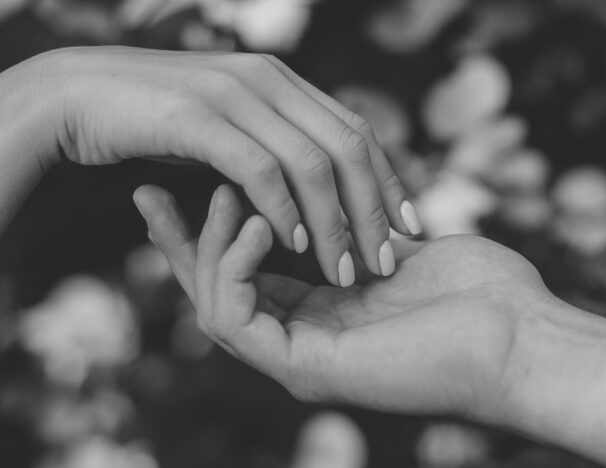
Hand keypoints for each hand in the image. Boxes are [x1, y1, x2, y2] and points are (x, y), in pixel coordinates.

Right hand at [1, 46, 421, 285]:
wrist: (79, 96)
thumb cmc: (159, 119)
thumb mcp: (231, 127)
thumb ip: (273, 146)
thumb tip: (313, 190)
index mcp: (282, 82)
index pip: (356, 133)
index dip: (389, 180)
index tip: (410, 226)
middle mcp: (269, 82)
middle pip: (348, 148)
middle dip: (374, 209)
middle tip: (388, 260)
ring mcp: (235, 96)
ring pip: (311, 164)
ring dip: (334, 223)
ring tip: (349, 270)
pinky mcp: (199, 118)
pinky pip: (258, 170)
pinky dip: (283, 210)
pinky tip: (294, 248)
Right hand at [134, 185, 550, 419]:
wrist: (524, 338)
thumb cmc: (482, 294)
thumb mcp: (403, 247)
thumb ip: (359, 228)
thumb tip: (338, 195)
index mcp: (326, 316)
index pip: (250, 276)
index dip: (215, 232)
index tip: (192, 184)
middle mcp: (304, 341)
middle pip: (217, 293)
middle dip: (181, 242)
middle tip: (151, 192)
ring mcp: (300, 360)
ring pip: (215, 306)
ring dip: (211, 245)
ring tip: (229, 195)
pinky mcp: (303, 368)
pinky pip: (236, 316)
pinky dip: (235, 265)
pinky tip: (257, 221)